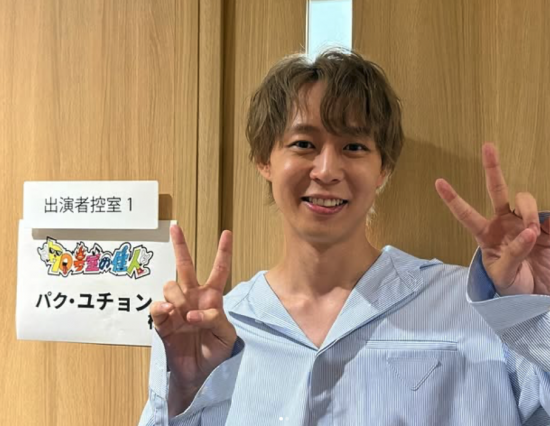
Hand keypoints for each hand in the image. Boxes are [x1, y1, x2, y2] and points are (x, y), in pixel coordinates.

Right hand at [150, 225, 235, 398]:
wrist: (196, 373)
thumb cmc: (214, 352)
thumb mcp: (226, 337)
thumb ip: (215, 320)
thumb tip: (192, 313)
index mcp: (212, 298)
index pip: (220, 271)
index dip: (223, 252)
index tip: (226, 233)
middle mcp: (193, 297)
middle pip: (185, 266)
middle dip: (180, 246)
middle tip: (175, 227)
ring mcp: (176, 307)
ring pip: (170, 286)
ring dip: (178, 298)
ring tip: (185, 317)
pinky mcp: (162, 321)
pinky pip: (158, 308)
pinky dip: (162, 309)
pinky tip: (169, 314)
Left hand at [435, 143, 549, 295]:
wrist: (537, 293)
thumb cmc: (512, 284)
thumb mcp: (504, 274)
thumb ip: (513, 253)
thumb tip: (528, 232)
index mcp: (485, 235)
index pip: (466, 214)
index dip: (453, 199)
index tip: (438, 182)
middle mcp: (503, 222)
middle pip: (496, 190)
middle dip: (492, 168)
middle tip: (487, 146)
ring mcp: (523, 221)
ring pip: (523, 199)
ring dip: (526, 212)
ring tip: (532, 234)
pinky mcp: (545, 224)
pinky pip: (544, 212)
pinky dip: (544, 219)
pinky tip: (541, 232)